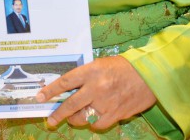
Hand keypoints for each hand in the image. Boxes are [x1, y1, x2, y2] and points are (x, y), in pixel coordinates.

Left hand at [36, 56, 156, 129]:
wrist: (149, 75)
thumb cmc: (123, 67)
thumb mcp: (101, 64)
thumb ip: (86, 76)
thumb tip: (69, 90)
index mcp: (91, 71)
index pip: (65, 81)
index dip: (51, 91)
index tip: (40, 97)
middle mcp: (96, 88)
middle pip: (71, 104)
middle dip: (58, 114)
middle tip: (51, 120)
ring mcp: (106, 103)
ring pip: (83, 118)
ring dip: (77, 119)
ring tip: (76, 116)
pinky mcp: (116, 114)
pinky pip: (97, 124)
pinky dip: (93, 122)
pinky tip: (94, 117)